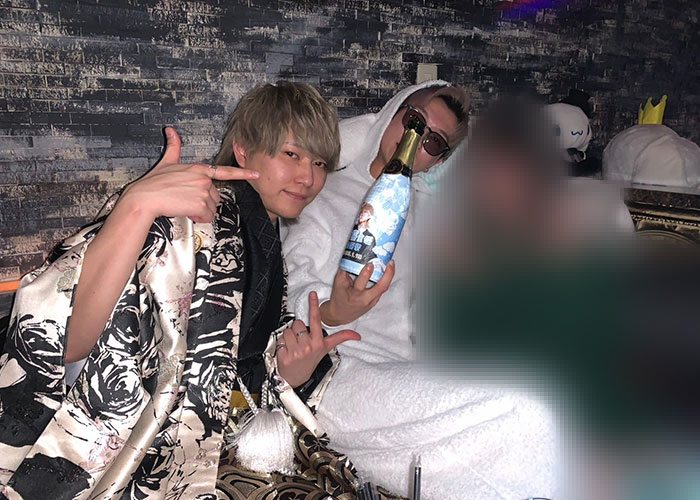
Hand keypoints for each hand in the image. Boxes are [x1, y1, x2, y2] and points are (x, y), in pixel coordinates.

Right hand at [119, 127, 258, 222]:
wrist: (144, 198)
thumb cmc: (153, 184)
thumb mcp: (166, 162)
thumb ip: (173, 147)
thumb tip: (170, 130)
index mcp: (198, 169)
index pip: (225, 171)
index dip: (242, 173)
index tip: (255, 174)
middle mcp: (203, 179)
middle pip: (215, 197)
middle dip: (203, 202)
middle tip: (187, 201)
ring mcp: (203, 191)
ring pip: (211, 208)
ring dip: (199, 211)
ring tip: (183, 205)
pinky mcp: (200, 203)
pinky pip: (206, 216)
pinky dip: (198, 218)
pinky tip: (186, 212)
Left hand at [277, 291, 360, 387]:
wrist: (296, 378)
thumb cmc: (310, 361)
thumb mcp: (326, 349)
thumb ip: (339, 338)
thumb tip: (357, 336)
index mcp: (318, 342)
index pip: (316, 319)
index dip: (314, 305)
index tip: (312, 294)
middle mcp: (308, 346)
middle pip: (297, 323)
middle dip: (296, 329)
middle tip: (299, 340)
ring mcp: (297, 352)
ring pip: (287, 330)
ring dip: (288, 337)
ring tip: (293, 346)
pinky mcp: (285, 356)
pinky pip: (280, 339)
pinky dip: (281, 344)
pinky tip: (286, 351)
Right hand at [319, 261, 394, 326]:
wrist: (341, 313)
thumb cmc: (339, 298)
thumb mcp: (338, 283)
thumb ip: (345, 270)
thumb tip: (353, 257)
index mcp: (354, 294)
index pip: (361, 284)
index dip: (366, 274)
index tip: (370, 264)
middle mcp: (365, 299)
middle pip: (381, 287)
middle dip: (388, 274)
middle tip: (390, 263)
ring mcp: (372, 301)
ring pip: (384, 288)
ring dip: (389, 275)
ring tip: (390, 264)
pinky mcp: (375, 301)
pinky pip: (382, 289)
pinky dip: (386, 279)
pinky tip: (387, 271)